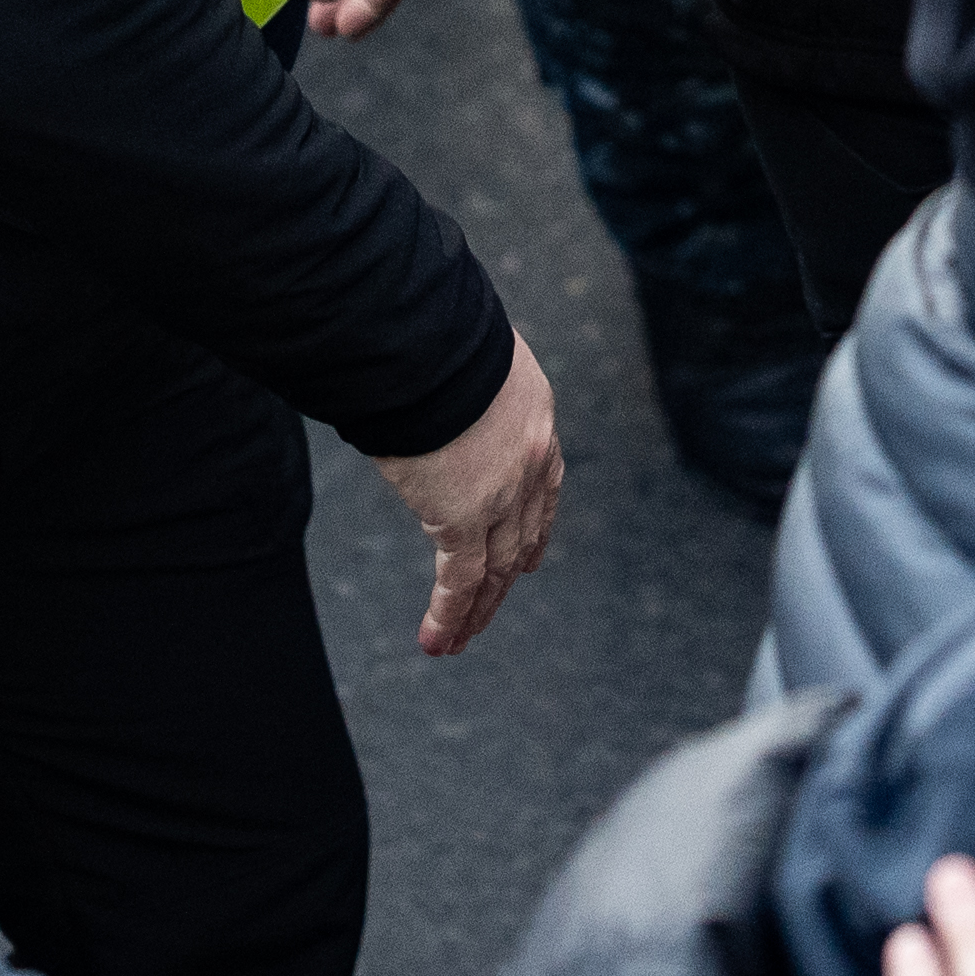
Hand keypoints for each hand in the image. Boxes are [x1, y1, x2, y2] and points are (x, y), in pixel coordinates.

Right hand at [368, 327, 562, 653]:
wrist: (433, 344)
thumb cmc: (436, 334)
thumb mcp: (469, 356)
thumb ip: (463, 386)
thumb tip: (429, 384)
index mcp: (535, 415)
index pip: (544, 482)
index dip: (536, 524)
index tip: (530, 554)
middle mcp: (530, 459)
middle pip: (523, 532)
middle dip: (508, 574)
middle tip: (496, 601)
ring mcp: (502, 493)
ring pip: (494, 569)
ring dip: (477, 610)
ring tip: (458, 641)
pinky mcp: (464, 517)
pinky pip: (459, 580)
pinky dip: (448, 615)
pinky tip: (438, 642)